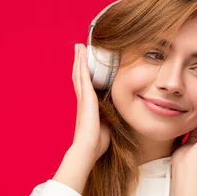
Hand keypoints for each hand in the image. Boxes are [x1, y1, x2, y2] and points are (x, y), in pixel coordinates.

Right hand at [71, 43, 110, 163]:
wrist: (88, 148)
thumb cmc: (97, 143)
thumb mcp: (107, 126)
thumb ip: (110, 118)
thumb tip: (117, 114)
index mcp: (87, 107)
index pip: (85, 86)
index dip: (83, 73)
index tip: (84, 64)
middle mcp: (83, 100)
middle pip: (79, 76)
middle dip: (79, 62)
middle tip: (79, 49)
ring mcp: (83, 97)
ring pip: (79, 73)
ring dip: (79, 59)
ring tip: (79, 47)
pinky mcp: (86, 97)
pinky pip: (83, 76)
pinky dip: (82, 64)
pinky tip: (83, 54)